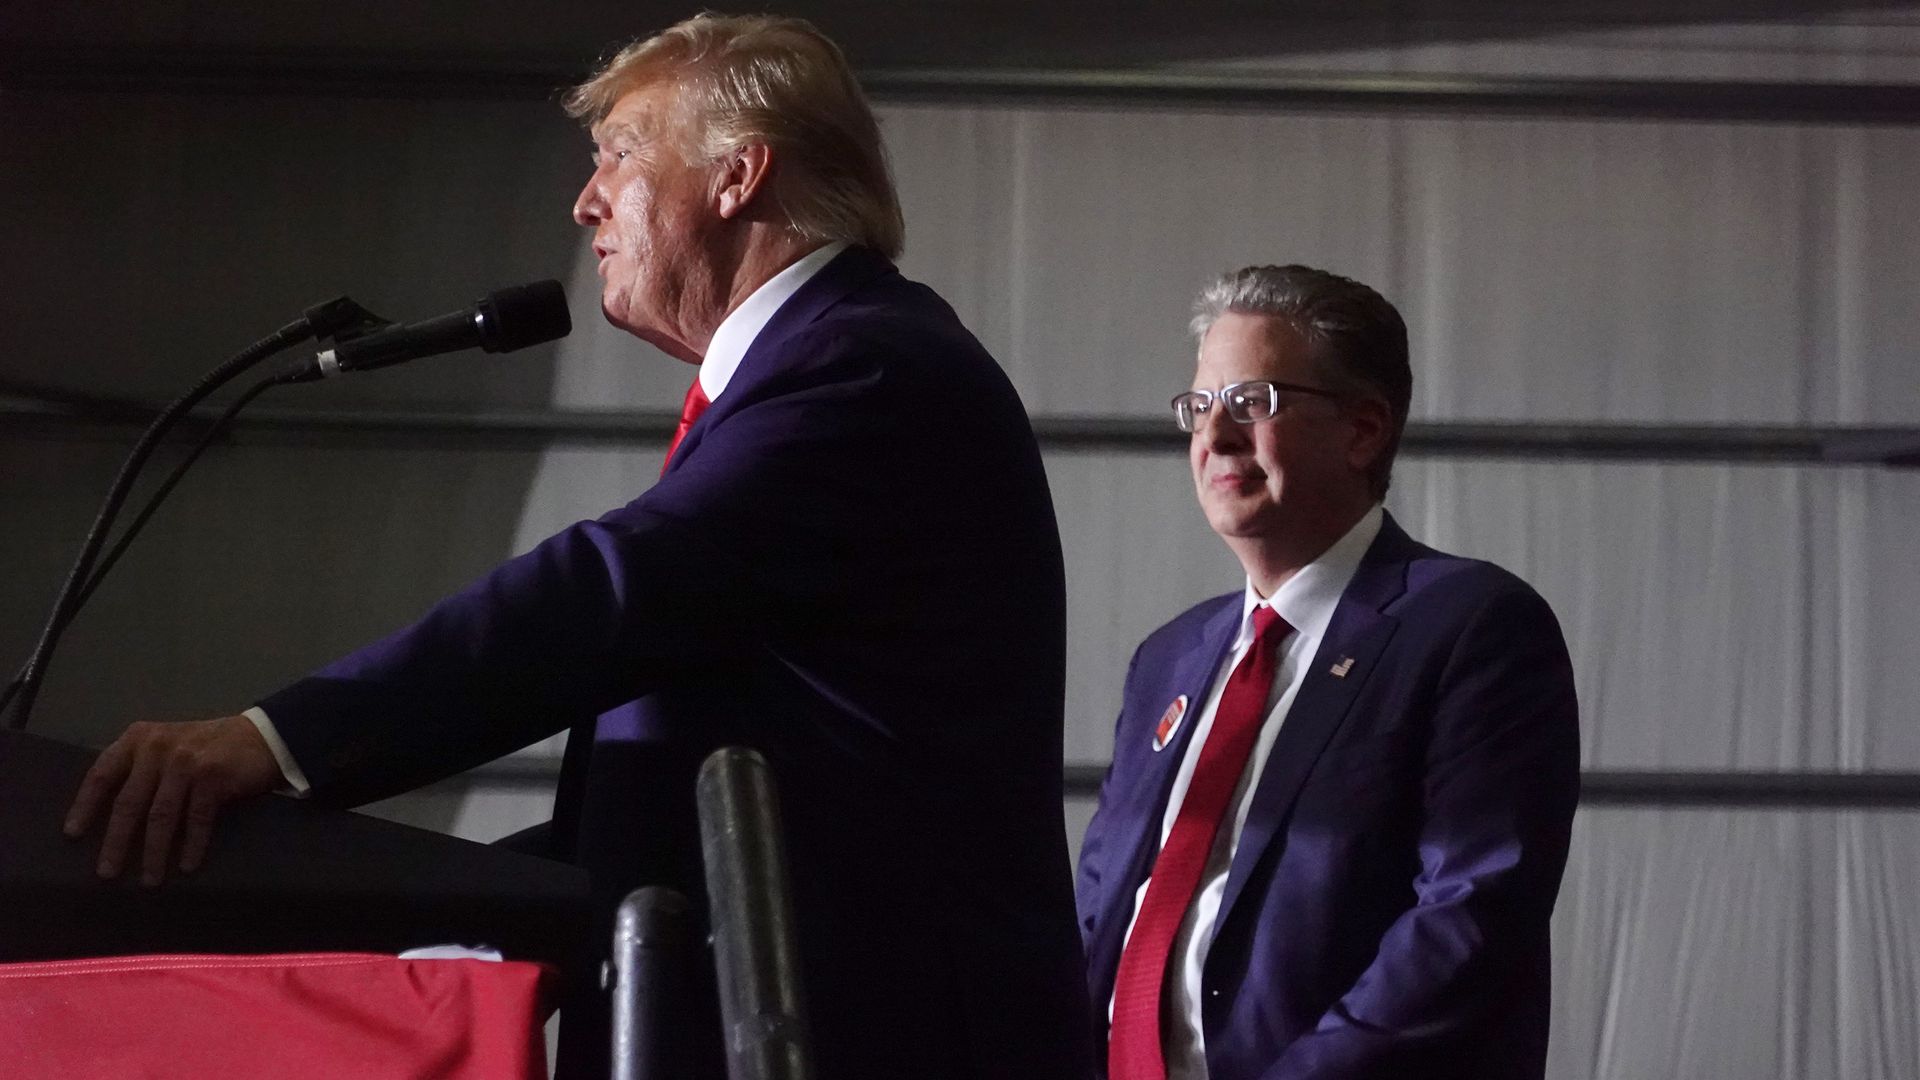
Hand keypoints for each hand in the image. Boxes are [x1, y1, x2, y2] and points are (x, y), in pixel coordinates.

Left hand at [63, 714, 282, 885]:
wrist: (262, 737)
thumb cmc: (207, 749)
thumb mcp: (166, 748)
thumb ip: (140, 770)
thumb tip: (109, 817)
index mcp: (139, 739)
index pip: (102, 774)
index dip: (86, 806)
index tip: (73, 834)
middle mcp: (158, 747)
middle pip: (129, 802)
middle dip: (117, 841)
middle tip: (107, 872)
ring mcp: (186, 761)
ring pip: (161, 815)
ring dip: (154, 852)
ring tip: (150, 880)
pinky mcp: (213, 776)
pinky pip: (197, 819)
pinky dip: (192, 845)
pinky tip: (188, 866)